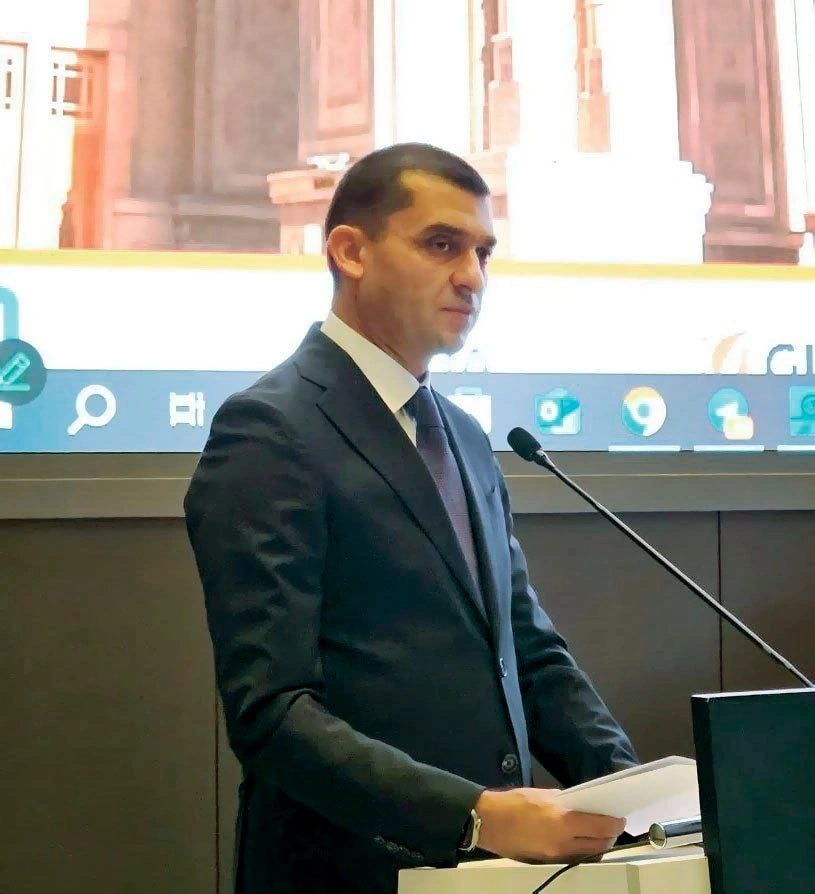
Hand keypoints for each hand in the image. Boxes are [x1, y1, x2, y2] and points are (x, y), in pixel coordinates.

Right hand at [473, 788, 624, 861]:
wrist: (490, 822)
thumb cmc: (515, 803)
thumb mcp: (543, 795)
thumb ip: (566, 802)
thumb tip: (582, 806)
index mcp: (563, 820)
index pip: (601, 826)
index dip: (614, 823)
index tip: (620, 818)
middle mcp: (563, 842)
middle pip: (600, 844)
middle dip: (610, 835)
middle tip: (613, 825)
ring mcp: (556, 855)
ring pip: (589, 854)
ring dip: (598, 845)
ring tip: (600, 833)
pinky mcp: (549, 861)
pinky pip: (575, 858)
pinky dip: (583, 851)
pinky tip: (583, 841)